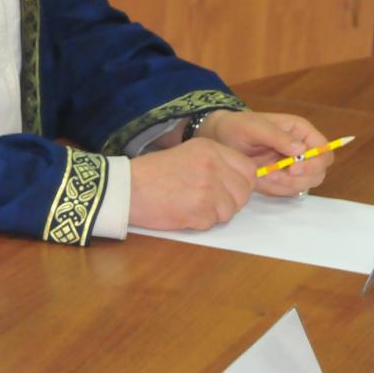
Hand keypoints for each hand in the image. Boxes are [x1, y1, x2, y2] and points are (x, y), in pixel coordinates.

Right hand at [128, 136, 256, 229]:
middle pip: (243, 193)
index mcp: (210, 149)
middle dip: (230, 202)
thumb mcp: (187, 154)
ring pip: (230, 211)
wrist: (126, 188)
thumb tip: (240, 181)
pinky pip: (212, 223)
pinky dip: (199, 223)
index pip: (248, 170)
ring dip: (214, 214)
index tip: (227, 190)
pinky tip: (181, 212)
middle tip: (207, 202)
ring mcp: (208, 189)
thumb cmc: (152, 173)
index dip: (240, 184)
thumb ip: (215, 163)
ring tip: (189, 205)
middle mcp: (213, 165)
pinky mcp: (199, 211)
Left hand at [201, 110, 331, 196]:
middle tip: (272, 176)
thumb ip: (278, 137)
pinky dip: (275, 190)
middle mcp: (302, 149)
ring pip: (304, 184)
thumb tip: (301, 149)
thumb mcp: (255, 127)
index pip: (324, 151)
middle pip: (318, 172)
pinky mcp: (281, 178)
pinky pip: (287, 191)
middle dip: (298, 178)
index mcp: (301, 132)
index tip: (293, 169)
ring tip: (262, 176)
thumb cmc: (237, 126)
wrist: (219, 139)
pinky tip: (259, 180)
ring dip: (285, 185)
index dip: (315, 163)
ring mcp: (292, 166)